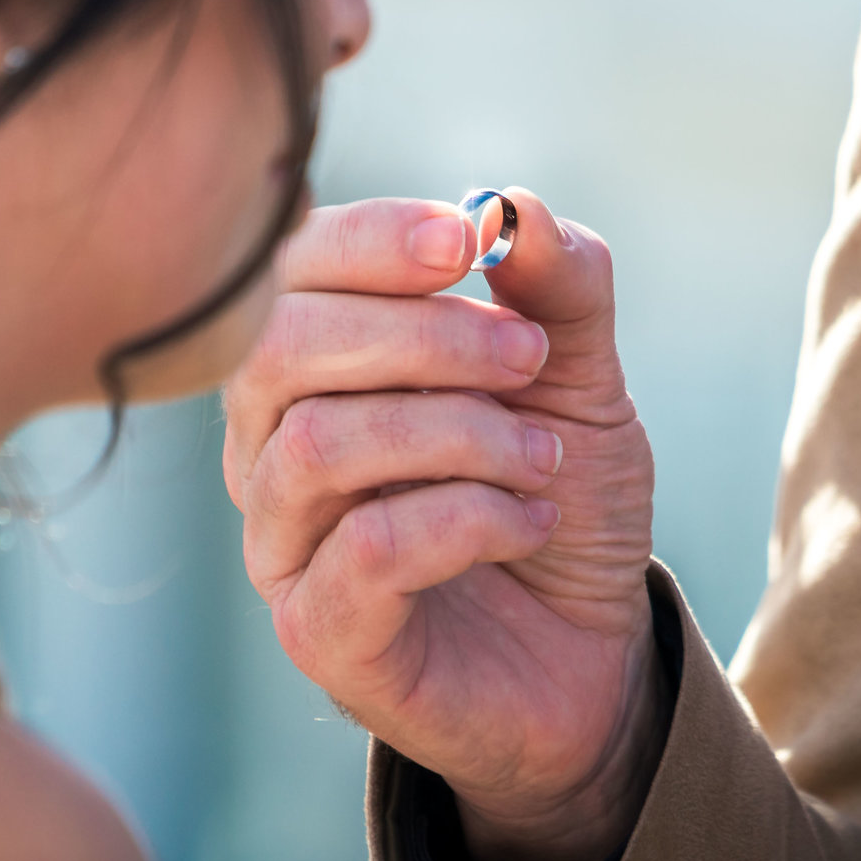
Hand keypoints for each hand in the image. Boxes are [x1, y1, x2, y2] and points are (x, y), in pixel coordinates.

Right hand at [224, 190, 661, 860]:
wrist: (592, 655)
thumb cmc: (555, 499)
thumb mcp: (580, 376)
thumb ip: (558, 287)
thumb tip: (512, 205)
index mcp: (311, 365)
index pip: (285, 271)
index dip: (369, 241)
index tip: (468, 241)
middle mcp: (267, 447)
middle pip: (283, 348)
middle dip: (424, 336)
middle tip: (530, 359)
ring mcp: (281, 544)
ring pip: (318, 444)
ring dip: (457, 433)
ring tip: (542, 456)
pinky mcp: (317, 632)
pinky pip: (364, 550)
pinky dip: (468, 518)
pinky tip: (529, 523)